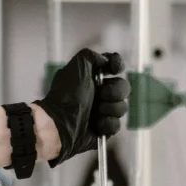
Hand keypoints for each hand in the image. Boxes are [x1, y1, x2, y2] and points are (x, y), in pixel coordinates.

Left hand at [36, 49, 129, 166]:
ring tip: (97, 112)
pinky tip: (97, 125)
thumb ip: (91, 56)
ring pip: (122, 107)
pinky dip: (108, 124)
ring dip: (110, 109)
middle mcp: (99, 93)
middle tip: (101, 95)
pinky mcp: (104, 128)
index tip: (114, 69)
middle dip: (115, 91)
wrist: (61, 124)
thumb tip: (105, 60)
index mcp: (92, 77)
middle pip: (123, 87)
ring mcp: (103, 111)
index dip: (118, 65)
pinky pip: (117, 124)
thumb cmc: (67, 94)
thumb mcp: (76, 67)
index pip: (113, 66)